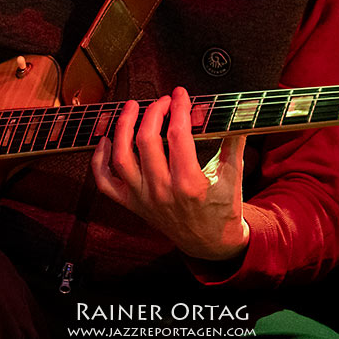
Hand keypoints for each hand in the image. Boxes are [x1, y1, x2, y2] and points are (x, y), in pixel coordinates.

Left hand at [91, 86, 249, 260]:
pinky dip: (99, 161)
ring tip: (132, 108)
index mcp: (190, 184)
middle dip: (154, 112)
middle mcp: (162, 191)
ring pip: (121, 158)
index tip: (180, 94)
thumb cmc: (223, 208)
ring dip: (122, 128)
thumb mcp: (234, 175)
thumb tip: (238, 111)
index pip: (178, 135)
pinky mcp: (132, 204)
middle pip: (147, 140)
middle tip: (163, 101)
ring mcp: (143, 199)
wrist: (211, 245)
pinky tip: (105, 140)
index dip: (179, 108)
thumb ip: (234, 141)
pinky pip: (105, 183)